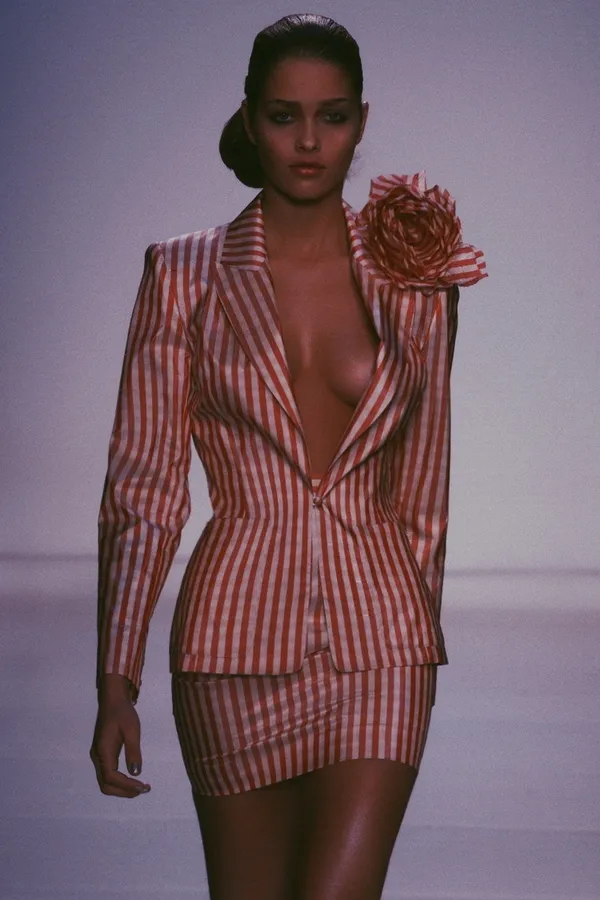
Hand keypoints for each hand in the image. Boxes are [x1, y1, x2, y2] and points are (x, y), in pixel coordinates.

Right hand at [90, 675, 151, 797]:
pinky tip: (132, 778)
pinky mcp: (102, 754)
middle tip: (143, 790)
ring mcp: (98, 756)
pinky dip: (119, 781)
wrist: (112, 700)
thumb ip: (133, 752)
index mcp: (103, 751)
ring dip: (121, 788)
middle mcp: (97, 757)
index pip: (111, 777)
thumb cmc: (123, 712)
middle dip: (124, 791)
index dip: (126, 786)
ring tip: (140, 787)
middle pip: (105, 785)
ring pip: (105, 781)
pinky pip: (108, 774)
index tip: (142, 787)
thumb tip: (136, 773)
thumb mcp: (132, 730)